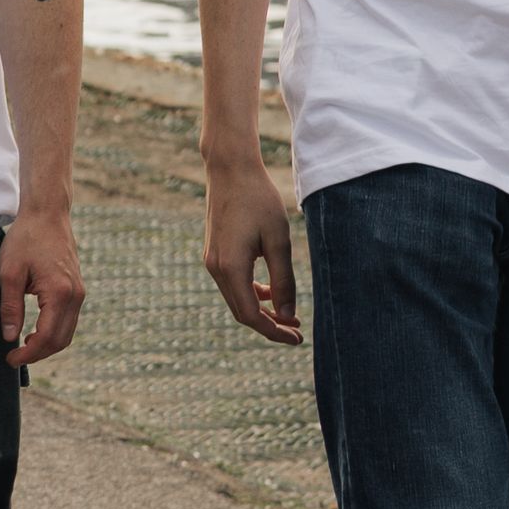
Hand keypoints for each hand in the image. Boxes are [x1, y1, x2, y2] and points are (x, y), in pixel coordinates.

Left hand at [0, 206, 84, 365]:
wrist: (47, 214)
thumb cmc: (26, 239)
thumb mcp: (9, 273)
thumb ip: (10, 307)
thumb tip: (10, 337)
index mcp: (60, 293)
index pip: (47, 337)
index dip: (29, 354)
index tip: (10, 359)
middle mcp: (75, 295)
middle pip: (61, 340)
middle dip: (38, 354)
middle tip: (14, 358)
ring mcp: (79, 292)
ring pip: (67, 332)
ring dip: (47, 345)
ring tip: (23, 347)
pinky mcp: (77, 288)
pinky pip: (69, 320)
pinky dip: (54, 332)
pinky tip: (35, 331)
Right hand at [202, 149, 302, 344]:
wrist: (231, 170)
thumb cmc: (259, 201)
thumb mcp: (278, 242)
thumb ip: (283, 281)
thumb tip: (287, 316)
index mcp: (230, 268)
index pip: (251, 316)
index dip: (274, 331)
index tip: (297, 338)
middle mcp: (215, 269)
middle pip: (242, 312)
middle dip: (269, 325)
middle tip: (297, 331)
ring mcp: (211, 261)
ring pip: (236, 299)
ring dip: (261, 310)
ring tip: (288, 315)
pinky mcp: (214, 253)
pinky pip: (232, 284)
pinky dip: (252, 293)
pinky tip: (270, 291)